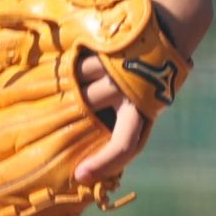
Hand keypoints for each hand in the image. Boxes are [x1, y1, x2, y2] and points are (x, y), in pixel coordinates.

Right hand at [69, 48, 159, 186]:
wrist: (164, 40)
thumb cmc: (151, 84)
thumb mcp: (146, 109)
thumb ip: (125, 129)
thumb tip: (91, 163)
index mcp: (143, 110)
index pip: (124, 144)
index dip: (103, 163)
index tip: (80, 176)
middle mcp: (128, 90)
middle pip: (87, 112)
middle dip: (69, 121)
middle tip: (50, 127)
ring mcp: (113, 68)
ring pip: (76, 84)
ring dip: (67, 90)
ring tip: (57, 95)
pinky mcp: (102, 50)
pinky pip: (75, 65)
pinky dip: (67, 72)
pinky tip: (61, 76)